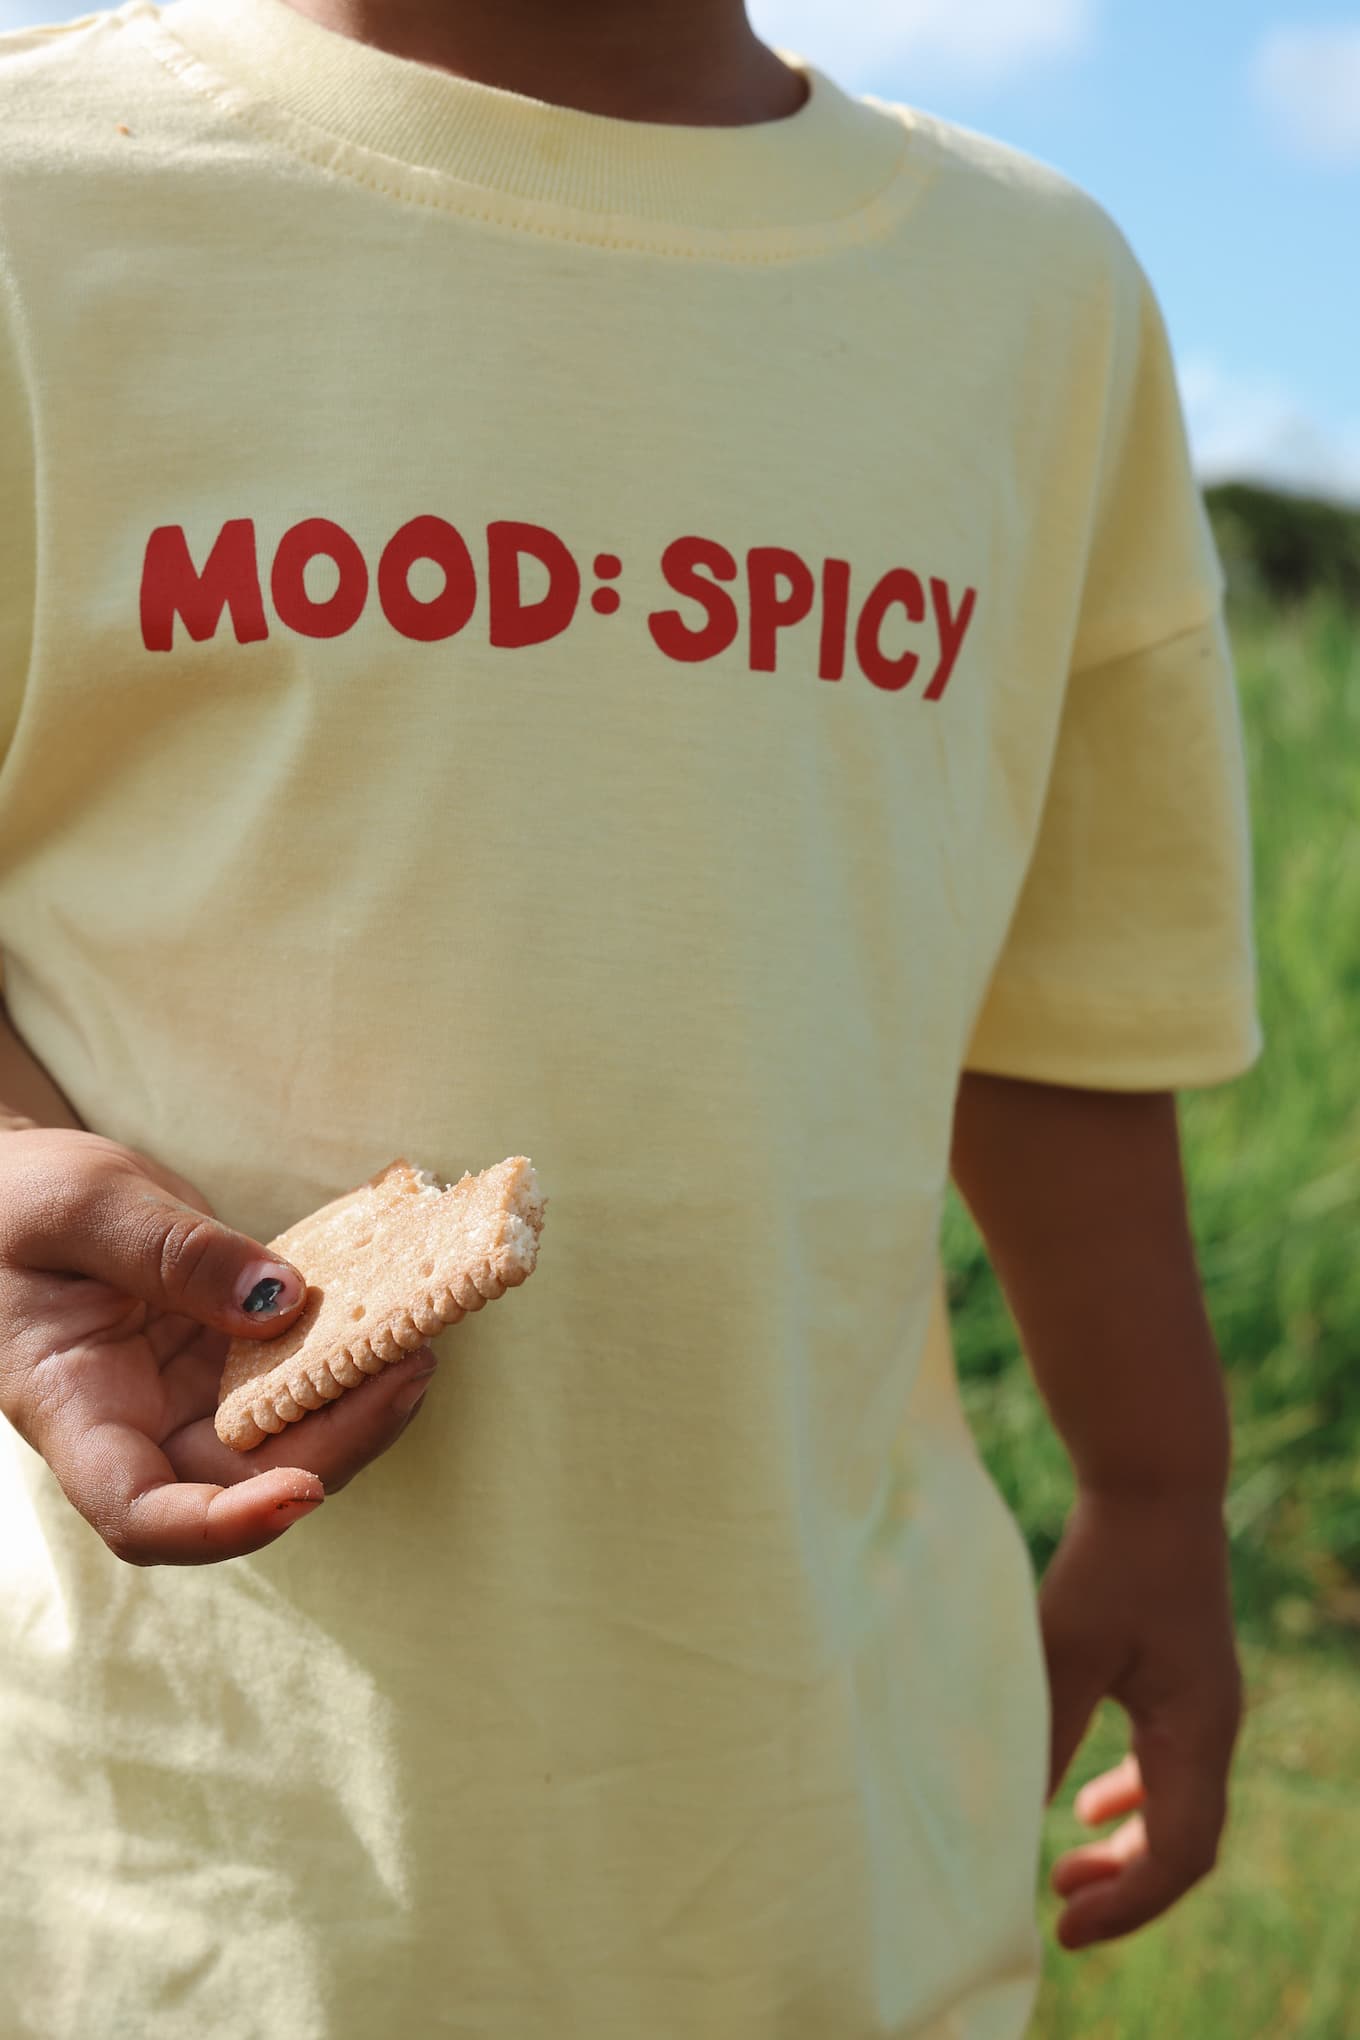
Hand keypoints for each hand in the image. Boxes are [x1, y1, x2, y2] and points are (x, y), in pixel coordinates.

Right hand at [0, 1128, 440, 1566]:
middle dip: (334, 1445)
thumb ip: (173, 1253)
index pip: (140, 1513)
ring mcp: (187, 1397)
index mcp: (73, 1412)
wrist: (14, 1187)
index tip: (302, 1490)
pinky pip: (297, 1379)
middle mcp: (137, 1425)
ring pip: (285, 1440)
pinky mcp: (228, 1359)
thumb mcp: (82, 1207)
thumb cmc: (15, 1202)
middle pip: (242, 1483)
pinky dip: (349, 1358)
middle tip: (409, 1371)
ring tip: (419, 1341)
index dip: (224, 1524)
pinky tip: (397, 1316)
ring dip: (357, 1406)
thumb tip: (281, 1301)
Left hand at [1038, 1486, 1243, 1950]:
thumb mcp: (1065, 1651)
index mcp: (1197, 1734)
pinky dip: (1130, 1797)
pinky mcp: (1180, 1678)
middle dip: (1126, 1887)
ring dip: (1127, 1847)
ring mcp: (1202, 1704)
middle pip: (1184, 1844)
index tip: (1062, 1928)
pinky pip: (1166, 1765)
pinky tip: (1086, 1804)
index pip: (1177, 1857)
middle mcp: (1212, 1729)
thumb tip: (1010, 1814)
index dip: (1125, 1905)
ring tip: (1067, 1871)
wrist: (1154, 1482)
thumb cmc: (1110, 1563)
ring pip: (1176, 1808)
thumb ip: (1045, 1734)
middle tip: (1060, 1908)